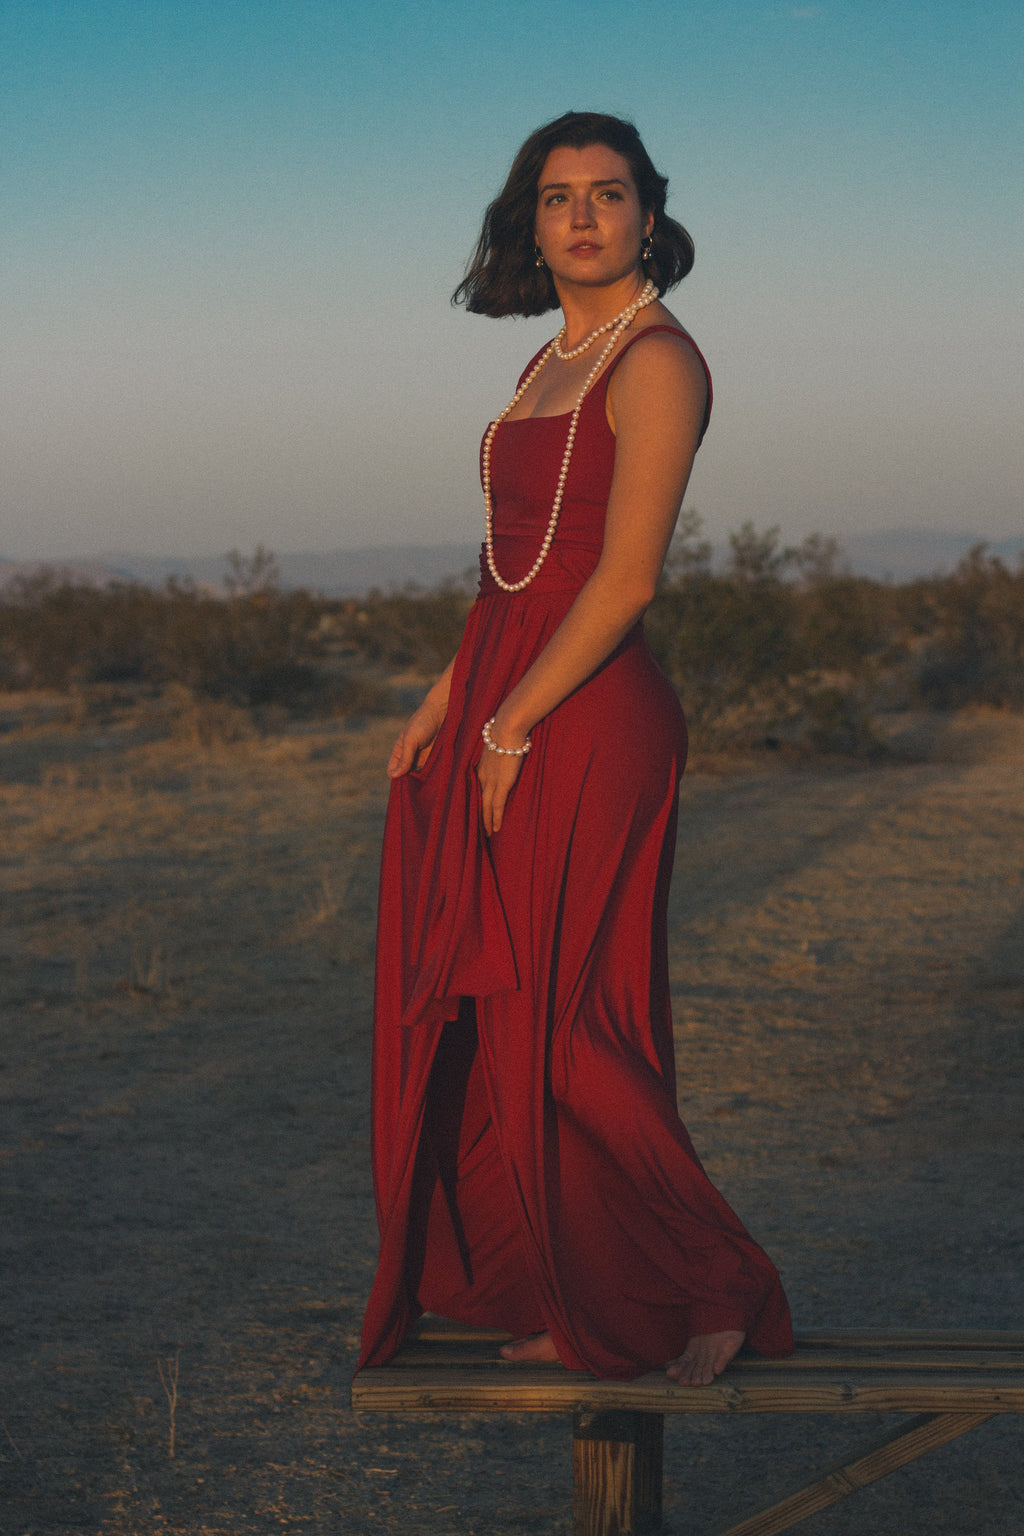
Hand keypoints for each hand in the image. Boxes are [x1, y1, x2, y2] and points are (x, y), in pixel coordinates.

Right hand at [387, 696, 446, 777]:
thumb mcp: (411, 740)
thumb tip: (393, 776)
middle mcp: (410, 757)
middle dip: (409, 783)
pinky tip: (434, 780)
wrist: (442, 712)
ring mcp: (422, 759)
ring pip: (418, 776)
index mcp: (399, 752)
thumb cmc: (422, 723)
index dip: (396, 778)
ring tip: (426, 785)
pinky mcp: (435, 760)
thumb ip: (404, 758)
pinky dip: (431, 777)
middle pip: (405, 776)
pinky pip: (431, 772)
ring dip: (421, 781)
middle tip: (416, 788)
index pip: (393, 771)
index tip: (404, 782)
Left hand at [476, 720, 529, 834]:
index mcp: (481, 766)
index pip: (476, 789)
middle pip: (478, 801)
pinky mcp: (501, 784)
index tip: (476, 811)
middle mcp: (482, 776)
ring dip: (486, 822)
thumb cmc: (506, 730)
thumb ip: (500, 749)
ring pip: (486, 807)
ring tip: (487, 835)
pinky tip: (496, 829)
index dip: (476, 801)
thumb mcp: (498, 742)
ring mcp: (491, 781)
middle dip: (479, 815)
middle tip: (479, 829)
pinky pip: (497, 806)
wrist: (507, 727)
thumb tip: (507, 747)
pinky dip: (496, 818)